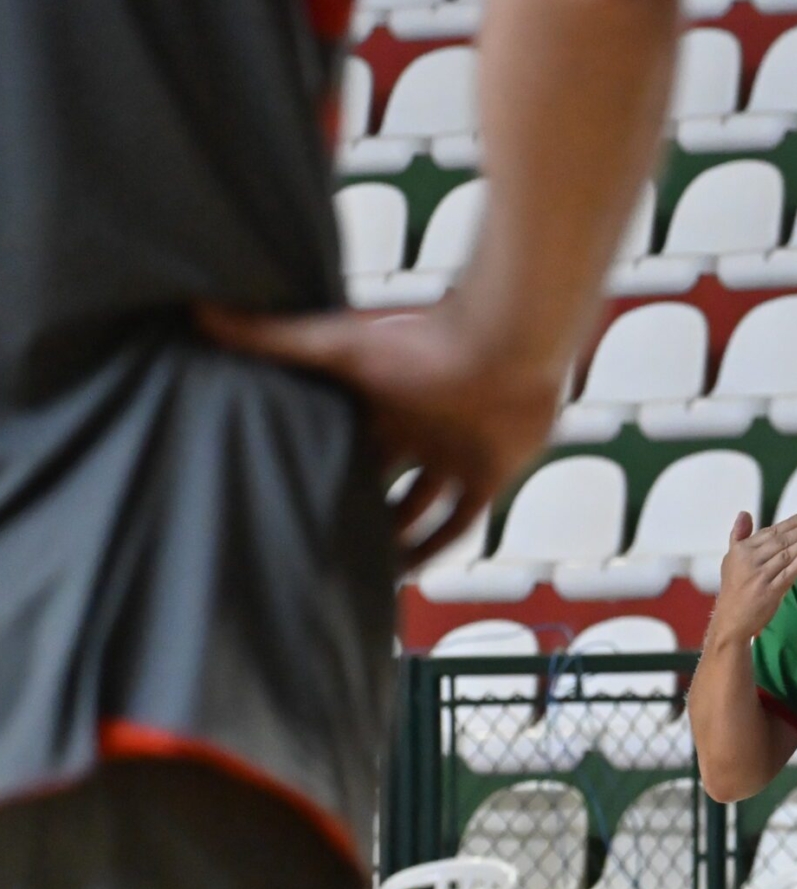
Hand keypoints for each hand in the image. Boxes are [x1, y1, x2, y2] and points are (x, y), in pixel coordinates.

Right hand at [196, 302, 564, 571]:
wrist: (506, 347)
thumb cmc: (422, 343)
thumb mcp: (337, 347)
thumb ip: (271, 338)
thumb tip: (198, 314)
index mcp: (378, 401)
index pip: (337, 440)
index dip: (312, 464)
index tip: (277, 493)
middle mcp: (414, 429)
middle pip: (375, 478)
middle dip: (350, 506)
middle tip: (312, 543)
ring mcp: (452, 454)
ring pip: (416, 506)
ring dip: (393, 535)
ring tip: (355, 568)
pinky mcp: (487, 476)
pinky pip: (459, 523)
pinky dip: (436, 548)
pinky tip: (407, 574)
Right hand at [707, 511, 796, 642]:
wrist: (730, 619)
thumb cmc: (734, 587)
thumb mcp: (731, 558)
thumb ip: (740, 536)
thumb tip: (744, 513)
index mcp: (742, 550)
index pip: (770, 531)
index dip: (791, 522)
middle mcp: (750, 560)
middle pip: (781, 541)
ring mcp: (759, 577)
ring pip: (786, 555)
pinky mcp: (768, 592)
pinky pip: (786, 575)